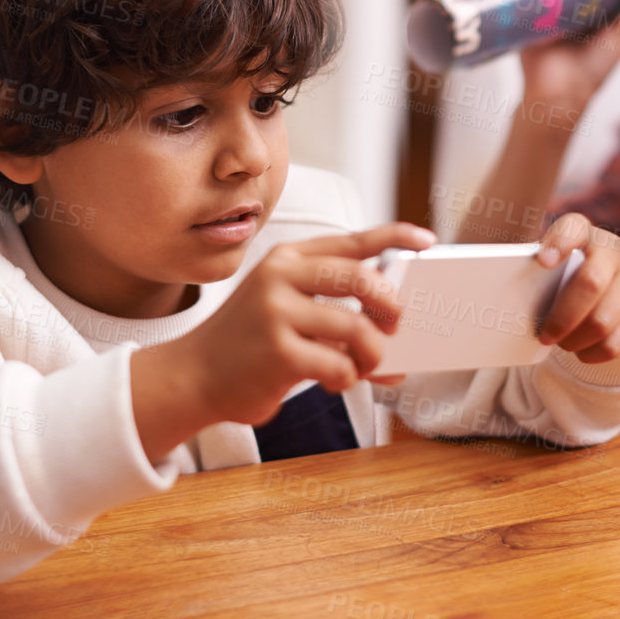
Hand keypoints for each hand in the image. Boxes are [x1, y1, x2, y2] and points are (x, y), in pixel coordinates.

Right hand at [158, 222, 434, 430]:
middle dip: (391, 306)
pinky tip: (333, 381)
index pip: (352, 241)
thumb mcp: (288, 316)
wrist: (193, 376)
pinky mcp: (276, 351)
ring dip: (371, 354)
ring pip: (356, 327)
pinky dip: (347, 377)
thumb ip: (338, 321)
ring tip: (361, 366)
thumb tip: (398, 355)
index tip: (426, 240)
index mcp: (288, 259)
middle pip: (362, 278)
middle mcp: (280, 276)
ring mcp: (276, 312)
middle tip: (396, 326)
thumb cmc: (250, 346)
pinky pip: (338, 364)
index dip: (395, 237)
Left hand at [531, 213, 619, 362]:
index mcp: (585, 234)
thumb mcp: (564, 259)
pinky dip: (592, 353)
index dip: (559, 243)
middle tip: (544, 335)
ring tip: (562, 343)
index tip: (542, 262)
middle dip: (562, 317)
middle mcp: (613, 253)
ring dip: (575, 340)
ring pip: (602, 321)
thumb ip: (543, 271)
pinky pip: (615, 343)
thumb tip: (513, 302)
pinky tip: (581, 352)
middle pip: (590, 283)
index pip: (574, 228)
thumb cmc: (578, 270)